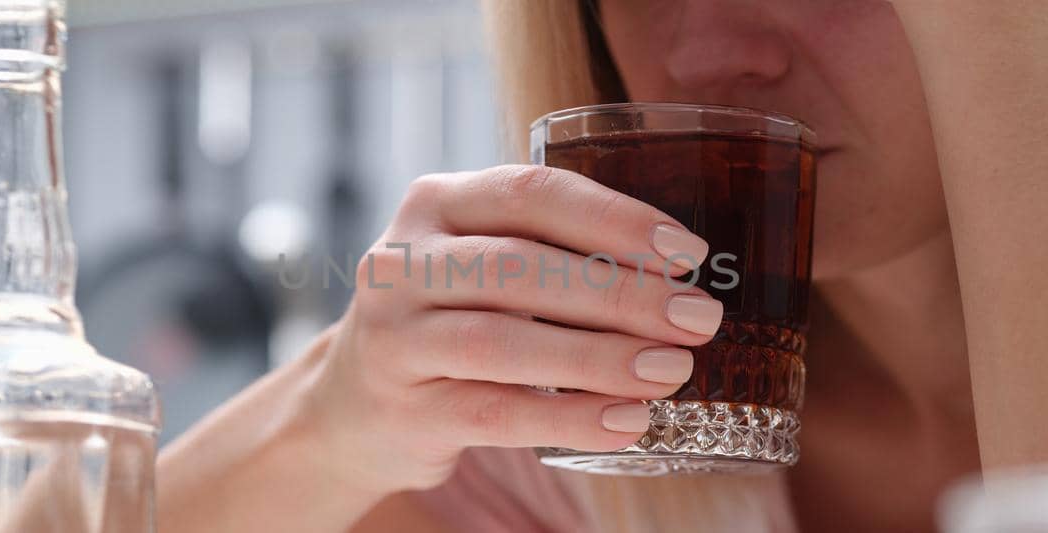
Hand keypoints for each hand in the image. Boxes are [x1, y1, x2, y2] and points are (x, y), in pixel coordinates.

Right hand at [296, 164, 723, 492]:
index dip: (613, 219)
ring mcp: (394, 337)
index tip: (688, 251)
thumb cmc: (448, 321)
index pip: (530, 193)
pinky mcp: (403, 409)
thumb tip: (679, 278)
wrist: (350, 408)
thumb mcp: (481, 263)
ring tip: (671, 371)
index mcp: (435, 203)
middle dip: (621, 292)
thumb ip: (554, 253)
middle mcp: (402, 261)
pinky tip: (627, 422)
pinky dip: (568, 419)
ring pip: (504, 341)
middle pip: (521, 265)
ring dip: (599, 357)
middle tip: (697, 318)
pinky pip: (494, 413)